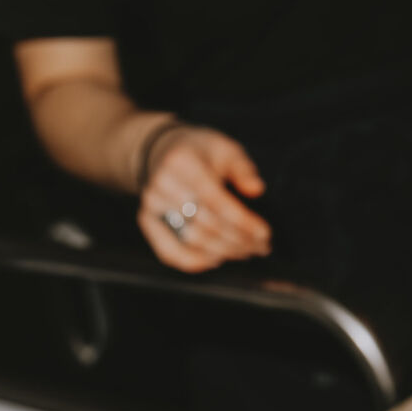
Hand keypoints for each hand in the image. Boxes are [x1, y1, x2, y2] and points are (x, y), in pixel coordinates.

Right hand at [139, 125, 270, 272]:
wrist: (162, 151)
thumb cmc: (199, 151)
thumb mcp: (224, 148)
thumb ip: (242, 168)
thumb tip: (257, 190)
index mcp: (183, 162)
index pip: (216, 201)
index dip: (242, 222)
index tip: (264, 234)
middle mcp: (162, 185)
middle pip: (205, 224)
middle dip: (237, 240)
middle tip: (261, 247)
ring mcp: (151, 205)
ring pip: (191, 240)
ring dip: (222, 252)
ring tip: (245, 252)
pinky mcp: (147, 222)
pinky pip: (169, 253)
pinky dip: (195, 262)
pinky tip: (217, 260)